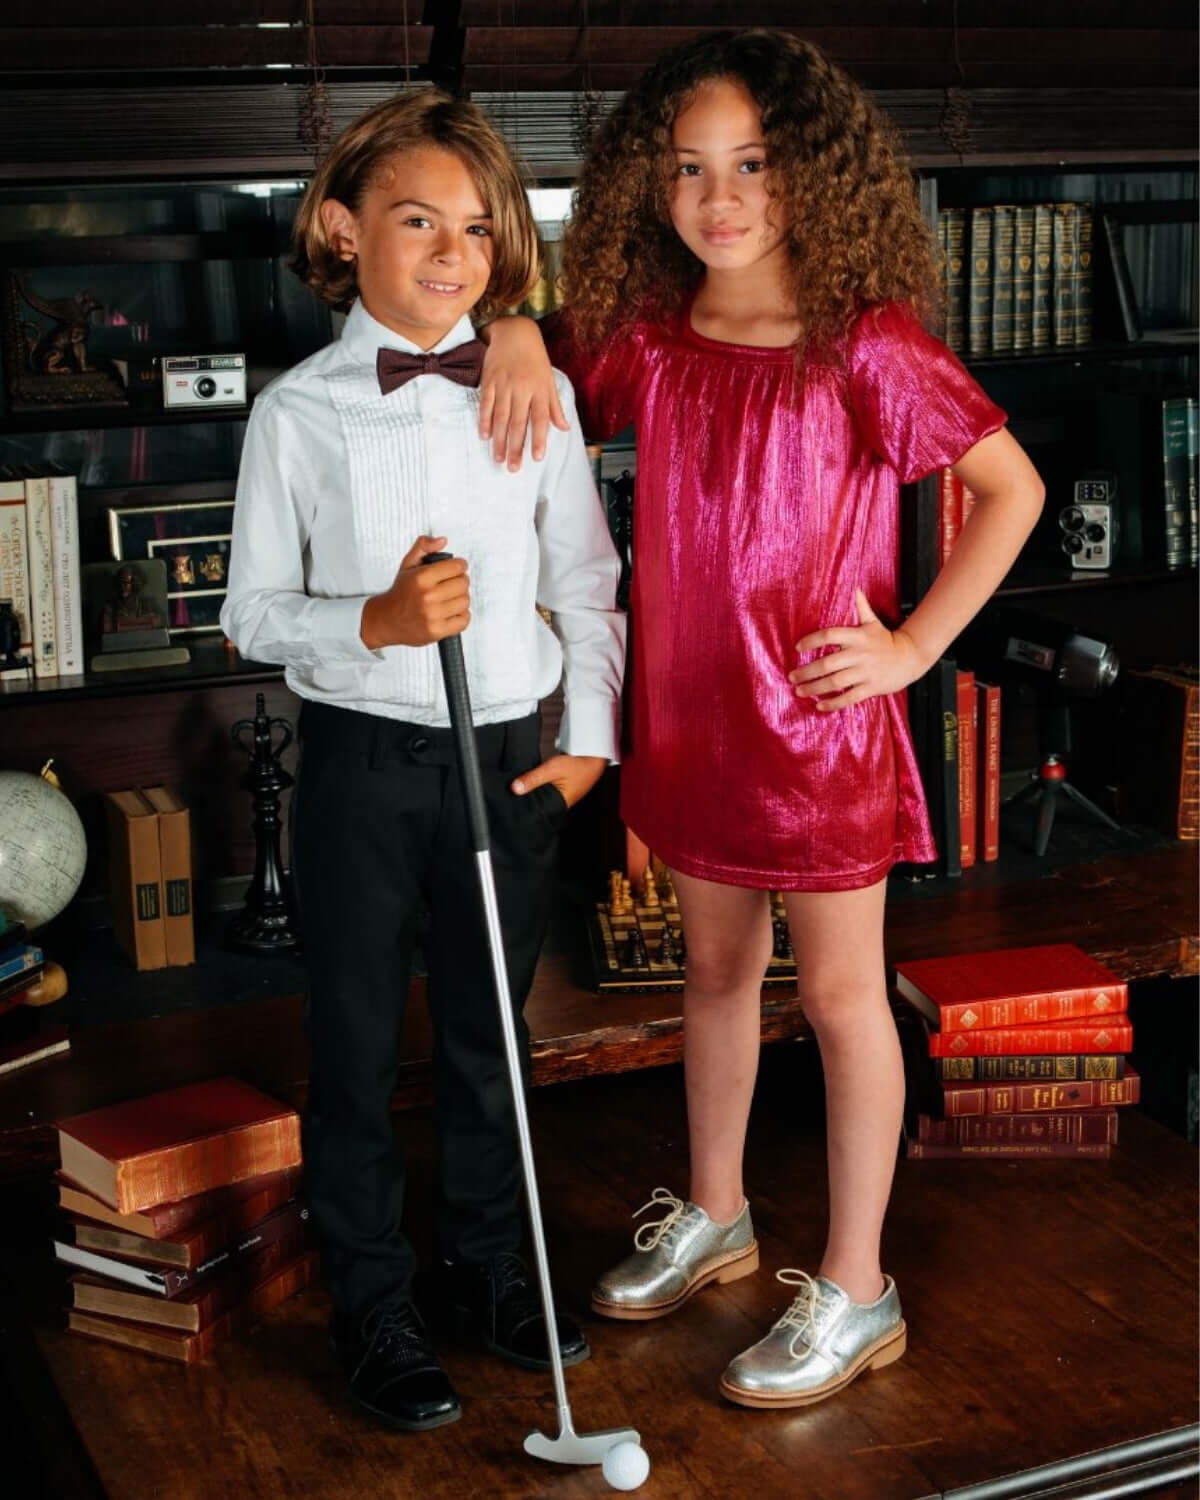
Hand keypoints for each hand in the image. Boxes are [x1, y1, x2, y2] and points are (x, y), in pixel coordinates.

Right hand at [360, 536, 468, 648]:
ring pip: (465, 601)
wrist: (386, 620)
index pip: (457, 566)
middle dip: (460, 581)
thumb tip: (442, 540)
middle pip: (464, 583)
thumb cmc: (400, 593)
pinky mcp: (437, 631)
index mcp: (421, 578)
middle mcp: (427, 596)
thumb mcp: (408, 565)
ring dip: (461, 599)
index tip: (455, 569)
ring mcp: (432, 615)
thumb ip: (423, 547)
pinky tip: (451, 612)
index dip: (459, 566)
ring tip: (450, 598)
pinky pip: (464, 620)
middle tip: (452, 584)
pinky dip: (461, 616)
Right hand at [478, 316, 568, 470]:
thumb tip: (564, 428)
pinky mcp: (489, 380)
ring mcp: (504, 384)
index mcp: (540, 389)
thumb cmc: (535, 359)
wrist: (515, 332)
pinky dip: (484, 420)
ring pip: (501, 417)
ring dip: (499, 440)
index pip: (541, 419)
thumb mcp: (549, 380)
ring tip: (499, 459)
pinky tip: (484, 436)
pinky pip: (486, 404)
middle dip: (517, 447)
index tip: (537, 458)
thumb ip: (555, 406)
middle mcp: (522, 388)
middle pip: (519, 423)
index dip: (539, 439)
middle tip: (514, 468)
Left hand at [510, 752, 606, 807]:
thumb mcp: (551, 769)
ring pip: (544, 796)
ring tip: (521, 787)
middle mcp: (562, 802)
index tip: (512, 803)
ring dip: (535, 792)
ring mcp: (565, 795)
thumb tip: (515, 789)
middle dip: (528, 799)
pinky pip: (549, 789)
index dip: (525, 807)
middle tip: (513, 793)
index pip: (538, 811)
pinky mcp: (565, 787)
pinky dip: (542, 786)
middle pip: (540, 804)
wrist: (595, 756)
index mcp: (560, 804)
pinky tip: (536, 780)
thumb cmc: (579, 764)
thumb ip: (533, 779)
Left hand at [789, 589, 925, 710]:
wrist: (910, 657)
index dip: (812, 641)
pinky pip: (849, 698)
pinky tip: (819, 706)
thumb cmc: (886, 640)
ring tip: (799, 691)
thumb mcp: (873, 622)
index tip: (797, 648)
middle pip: (827, 664)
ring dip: (814, 688)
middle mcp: (860, 654)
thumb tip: (855, 588)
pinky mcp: (871, 688)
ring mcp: (865, 672)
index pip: (830, 635)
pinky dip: (833, 703)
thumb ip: (861, 607)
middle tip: (792, 676)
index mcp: (858, 636)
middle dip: (806, 672)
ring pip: (835, 682)